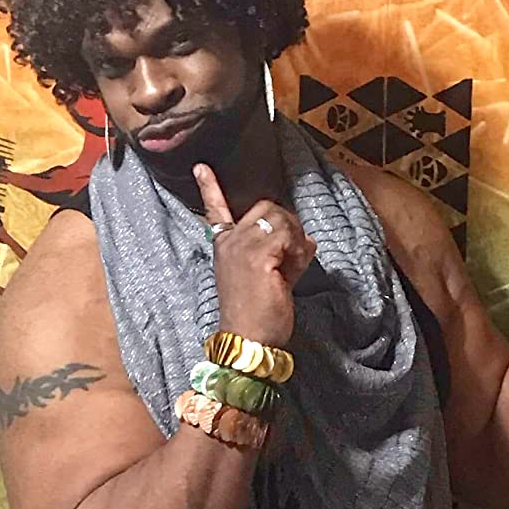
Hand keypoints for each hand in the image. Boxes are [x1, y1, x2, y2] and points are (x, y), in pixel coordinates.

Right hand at [194, 164, 315, 346]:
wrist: (249, 342)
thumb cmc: (258, 315)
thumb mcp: (270, 278)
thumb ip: (283, 254)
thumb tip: (307, 239)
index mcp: (225, 246)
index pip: (216, 210)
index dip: (209, 188)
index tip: (201, 167)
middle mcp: (229, 242)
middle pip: (268, 208)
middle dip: (288, 226)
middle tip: (291, 256)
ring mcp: (241, 247)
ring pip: (280, 218)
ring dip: (296, 240)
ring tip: (291, 267)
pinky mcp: (257, 255)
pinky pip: (288, 235)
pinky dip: (298, 250)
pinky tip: (293, 269)